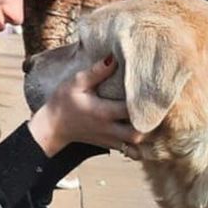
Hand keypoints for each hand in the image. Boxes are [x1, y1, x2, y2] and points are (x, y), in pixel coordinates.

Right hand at [27, 55, 142, 156]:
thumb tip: (114, 57)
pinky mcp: (108, 145)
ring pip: (136, 145)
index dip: (144, 102)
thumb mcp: (76, 82)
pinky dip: (138, 144)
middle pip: (138, 133)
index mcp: (103, 112)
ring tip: (150, 118)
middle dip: (149, 124)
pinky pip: (129, 150)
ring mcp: (109, 140)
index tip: (152, 90)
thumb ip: (96, 72)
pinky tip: (141, 131)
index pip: (131, 110)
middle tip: (155, 108)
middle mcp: (109, 129)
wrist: (52, 127)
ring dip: (146, 134)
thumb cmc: (63, 102)